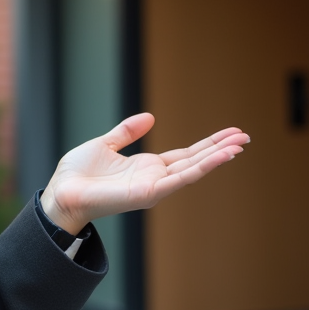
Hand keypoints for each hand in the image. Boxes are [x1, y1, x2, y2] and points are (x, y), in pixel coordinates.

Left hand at [40, 113, 248, 234]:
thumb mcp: (106, 144)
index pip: (186, 154)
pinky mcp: (150, 193)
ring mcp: (155, 187)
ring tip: (241, 145)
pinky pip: (181, 178)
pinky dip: (202, 167)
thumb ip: (127, 132)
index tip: (230, 133)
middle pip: (196, 160)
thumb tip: (150, 117)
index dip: (208, 144)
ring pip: (194, 169)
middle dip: (221, 148)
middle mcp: (156, 178)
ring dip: (218, 157)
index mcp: (148, 167)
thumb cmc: (79, 174)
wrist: (63, 191)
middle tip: (246, 136)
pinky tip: (220, 157)